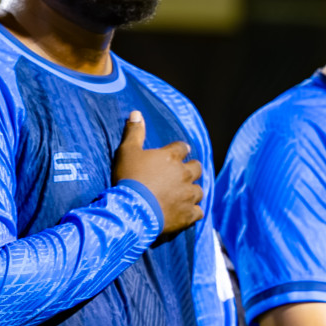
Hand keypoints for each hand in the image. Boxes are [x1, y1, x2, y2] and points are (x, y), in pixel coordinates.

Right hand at [110, 110, 202, 236]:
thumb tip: (136, 112)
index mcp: (171, 157)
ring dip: (192, 191)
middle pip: (196, 167)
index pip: (182, 148)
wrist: (131, 210)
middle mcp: (184, 174)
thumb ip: (134, 132)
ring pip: (199, 190)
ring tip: (183, 194)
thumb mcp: (126, 151)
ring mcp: (188, 195)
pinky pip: (198, 212)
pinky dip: (193, 212)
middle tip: (181, 174)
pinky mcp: (188, 214)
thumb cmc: (129, 178)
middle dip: (191, 169)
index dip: (180, 150)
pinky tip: (185, 212)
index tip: (178, 152)